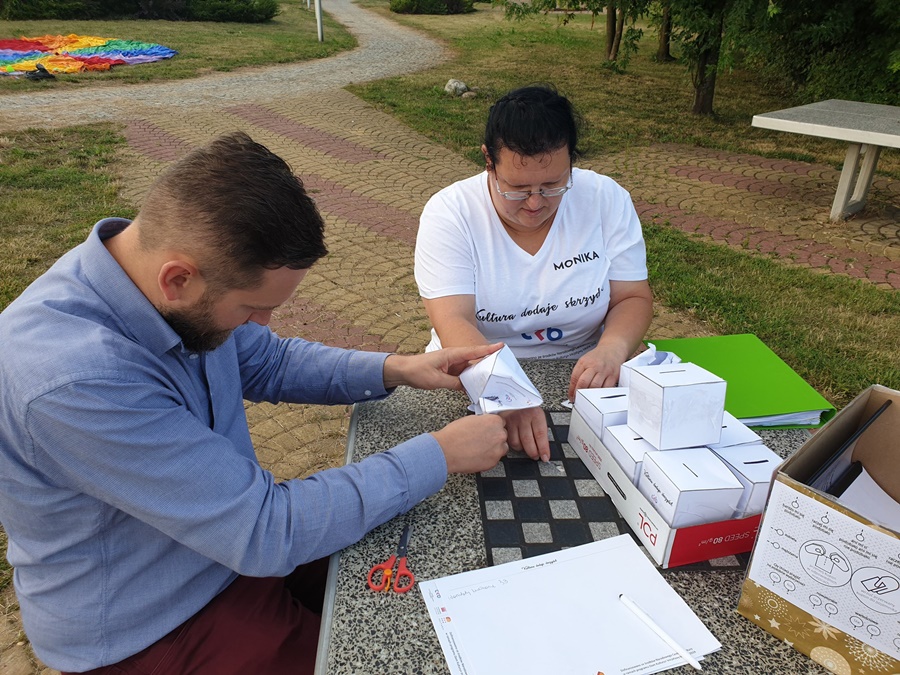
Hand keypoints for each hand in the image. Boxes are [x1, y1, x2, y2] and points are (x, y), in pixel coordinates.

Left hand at [383, 343, 502, 390]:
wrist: (404, 371)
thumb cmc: (417, 371)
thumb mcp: (436, 380)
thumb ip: (454, 383)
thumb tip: (467, 387)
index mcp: (452, 354)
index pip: (474, 351)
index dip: (488, 349)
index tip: (501, 346)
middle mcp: (454, 358)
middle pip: (475, 362)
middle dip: (488, 365)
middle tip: (502, 371)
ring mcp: (453, 365)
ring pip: (470, 370)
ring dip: (478, 376)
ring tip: (490, 383)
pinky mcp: (450, 372)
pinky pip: (463, 376)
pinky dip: (469, 382)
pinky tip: (475, 389)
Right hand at [431, 415, 507, 473]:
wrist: (446, 450)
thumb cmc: (454, 435)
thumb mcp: (471, 419)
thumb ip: (483, 421)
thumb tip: (485, 424)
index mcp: (494, 422)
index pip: (501, 422)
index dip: (493, 426)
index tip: (488, 429)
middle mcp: (499, 435)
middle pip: (502, 435)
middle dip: (494, 437)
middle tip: (482, 439)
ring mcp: (498, 450)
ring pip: (501, 448)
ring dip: (494, 448)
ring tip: (479, 448)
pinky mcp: (493, 463)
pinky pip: (494, 459)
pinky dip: (488, 458)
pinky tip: (477, 455)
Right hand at [499, 407, 549, 461]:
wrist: (511, 393)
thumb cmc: (527, 405)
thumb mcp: (537, 413)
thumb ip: (539, 428)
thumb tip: (543, 446)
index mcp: (536, 414)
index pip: (540, 435)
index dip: (543, 448)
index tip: (545, 457)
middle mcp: (524, 417)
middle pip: (528, 441)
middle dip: (533, 452)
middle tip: (536, 456)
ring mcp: (512, 420)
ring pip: (517, 443)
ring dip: (522, 449)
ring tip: (526, 448)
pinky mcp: (503, 423)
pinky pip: (508, 440)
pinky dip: (513, 444)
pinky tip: (517, 443)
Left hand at [568, 344, 628, 399]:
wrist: (613, 349)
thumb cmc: (598, 357)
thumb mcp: (584, 361)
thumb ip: (578, 373)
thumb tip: (573, 389)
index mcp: (584, 362)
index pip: (575, 378)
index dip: (572, 390)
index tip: (572, 396)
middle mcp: (594, 366)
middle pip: (584, 382)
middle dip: (579, 393)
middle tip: (578, 399)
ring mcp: (604, 371)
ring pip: (595, 387)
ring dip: (590, 396)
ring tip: (587, 399)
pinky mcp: (613, 376)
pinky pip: (606, 389)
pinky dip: (601, 394)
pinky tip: (598, 396)